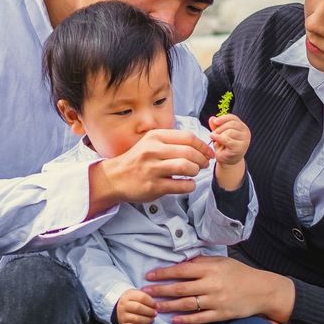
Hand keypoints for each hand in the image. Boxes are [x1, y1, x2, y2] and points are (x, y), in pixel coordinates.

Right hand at [91, 129, 214, 209]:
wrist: (115, 177)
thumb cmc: (137, 160)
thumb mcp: (151, 142)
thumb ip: (171, 141)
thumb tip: (199, 144)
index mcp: (155, 137)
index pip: (187, 137)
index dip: (203, 145)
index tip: (208, 152)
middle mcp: (153, 151)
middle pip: (189, 152)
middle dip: (202, 159)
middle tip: (204, 164)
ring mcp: (152, 169)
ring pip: (185, 167)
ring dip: (195, 170)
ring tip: (194, 172)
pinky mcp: (153, 186)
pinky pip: (180, 185)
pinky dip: (189, 185)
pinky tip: (188, 184)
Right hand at [115, 289, 156, 323]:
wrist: (119, 309)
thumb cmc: (133, 301)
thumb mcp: (137, 295)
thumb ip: (147, 298)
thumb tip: (156, 306)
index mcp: (128, 296)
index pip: (142, 298)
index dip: (151, 302)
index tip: (156, 305)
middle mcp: (123, 306)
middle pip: (138, 308)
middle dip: (149, 311)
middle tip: (155, 313)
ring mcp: (122, 316)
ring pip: (137, 319)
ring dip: (147, 320)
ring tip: (152, 319)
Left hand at [142, 255, 294, 323]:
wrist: (262, 290)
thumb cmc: (239, 274)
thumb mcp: (221, 262)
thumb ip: (201, 263)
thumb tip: (180, 263)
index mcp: (211, 269)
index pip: (182, 270)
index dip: (164, 273)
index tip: (149, 275)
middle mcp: (212, 284)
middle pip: (181, 288)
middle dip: (161, 290)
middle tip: (145, 293)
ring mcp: (216, 300)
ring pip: (187, 304)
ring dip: (169, 306)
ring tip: (156, 307)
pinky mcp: (221, 314)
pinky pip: (200, 318)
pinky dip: (186, 319)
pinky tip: (174, 320)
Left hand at [208, 114, 249, 166]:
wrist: (228, 161)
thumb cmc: (225, 146)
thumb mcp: (220, 134)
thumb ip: (216, 126)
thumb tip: (212, 118)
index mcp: (242, 127)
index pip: (233, 118)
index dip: (223, 118)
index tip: (215, 121)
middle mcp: (245, 132)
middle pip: (231, 124)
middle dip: (220, 128)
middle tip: (213, 134)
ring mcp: (244, 140)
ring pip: (230, 132)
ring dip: (220, 135)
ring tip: (216, 141)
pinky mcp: (240, 148)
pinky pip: (227, 140)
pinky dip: (219, 138)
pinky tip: (214, 139)